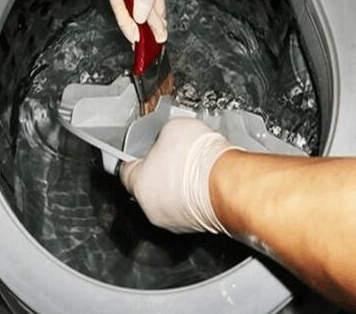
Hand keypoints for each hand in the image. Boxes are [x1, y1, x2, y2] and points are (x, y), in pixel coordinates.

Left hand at [120, 118, 241, 233]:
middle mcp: (153, 208)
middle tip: (174, 154)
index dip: (133, 157)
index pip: (125, 170)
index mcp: (139, 184)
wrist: (230, 183)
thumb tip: (167, 136)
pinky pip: (191, 207)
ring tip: (194, 167)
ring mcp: (176, 221)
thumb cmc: (199, 160)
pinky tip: (207, 180)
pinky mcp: (199, 226)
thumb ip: (162, 136)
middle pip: (148, 186)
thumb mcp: (173, 128)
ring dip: (179, 185)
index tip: (139, 151)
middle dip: (160, 170)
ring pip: (170, 199)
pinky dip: (196, 196)